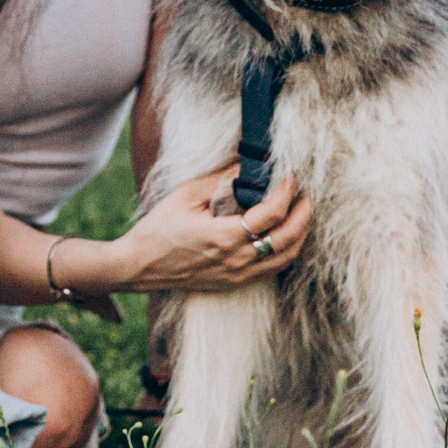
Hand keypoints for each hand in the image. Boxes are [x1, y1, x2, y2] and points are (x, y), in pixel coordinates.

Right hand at [73, 167, 312, 295]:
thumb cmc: (159, 228)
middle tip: (306, 195)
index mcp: (224, 236)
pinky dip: (286, 251)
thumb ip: (220, 179)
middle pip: (287, 238)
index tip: (290, 176)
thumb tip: (247, 164)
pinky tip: (285, 235)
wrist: (140, 266)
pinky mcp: (234, 283)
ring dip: (299, 234)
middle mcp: (236, 259)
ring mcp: (237, 275)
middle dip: (303, 214)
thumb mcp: (186, 195)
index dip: (286, 192)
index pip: (272, 213)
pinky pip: (272, 269)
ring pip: (285, 257)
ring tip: (302, 213)